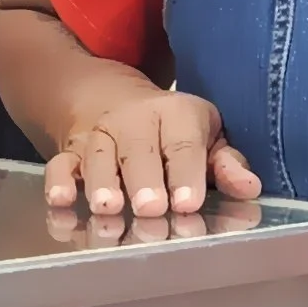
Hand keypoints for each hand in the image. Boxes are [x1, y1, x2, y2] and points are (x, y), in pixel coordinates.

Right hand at [42, 84, 260, 219]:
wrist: (110, 98)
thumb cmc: (171, 130)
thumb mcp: (205, 136)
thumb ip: (226, 164)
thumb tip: (249, 187)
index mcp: (176, 114)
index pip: (182, 144)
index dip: (185, 172)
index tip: (187, 202)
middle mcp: (135, 122)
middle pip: (139, 150)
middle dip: (144, 180)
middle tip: (151, 208)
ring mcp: (100, 135)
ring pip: (99, 157)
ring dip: (102, 183)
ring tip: (107, 208)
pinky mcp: (72, 151)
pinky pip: (61, 164)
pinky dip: (58, 181)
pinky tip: (61, 200)